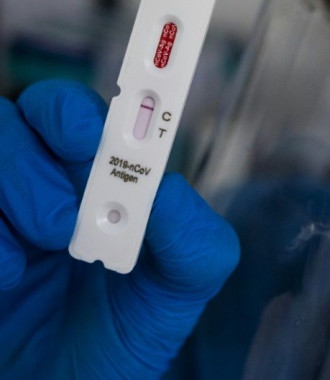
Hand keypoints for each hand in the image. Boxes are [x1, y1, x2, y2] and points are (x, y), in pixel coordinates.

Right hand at [0, 80, 239, 378]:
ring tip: (27, 266)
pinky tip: (3, 283)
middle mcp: (40, 185)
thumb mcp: (177, 292)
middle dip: (33, 165)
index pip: (77, 115)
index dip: (76, 110)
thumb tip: (167, 188)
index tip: (84, 140)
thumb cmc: (124, 337)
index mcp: (96, 181)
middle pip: (15, 120)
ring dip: (6, 201)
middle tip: (62, 226)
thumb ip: (191, 237)